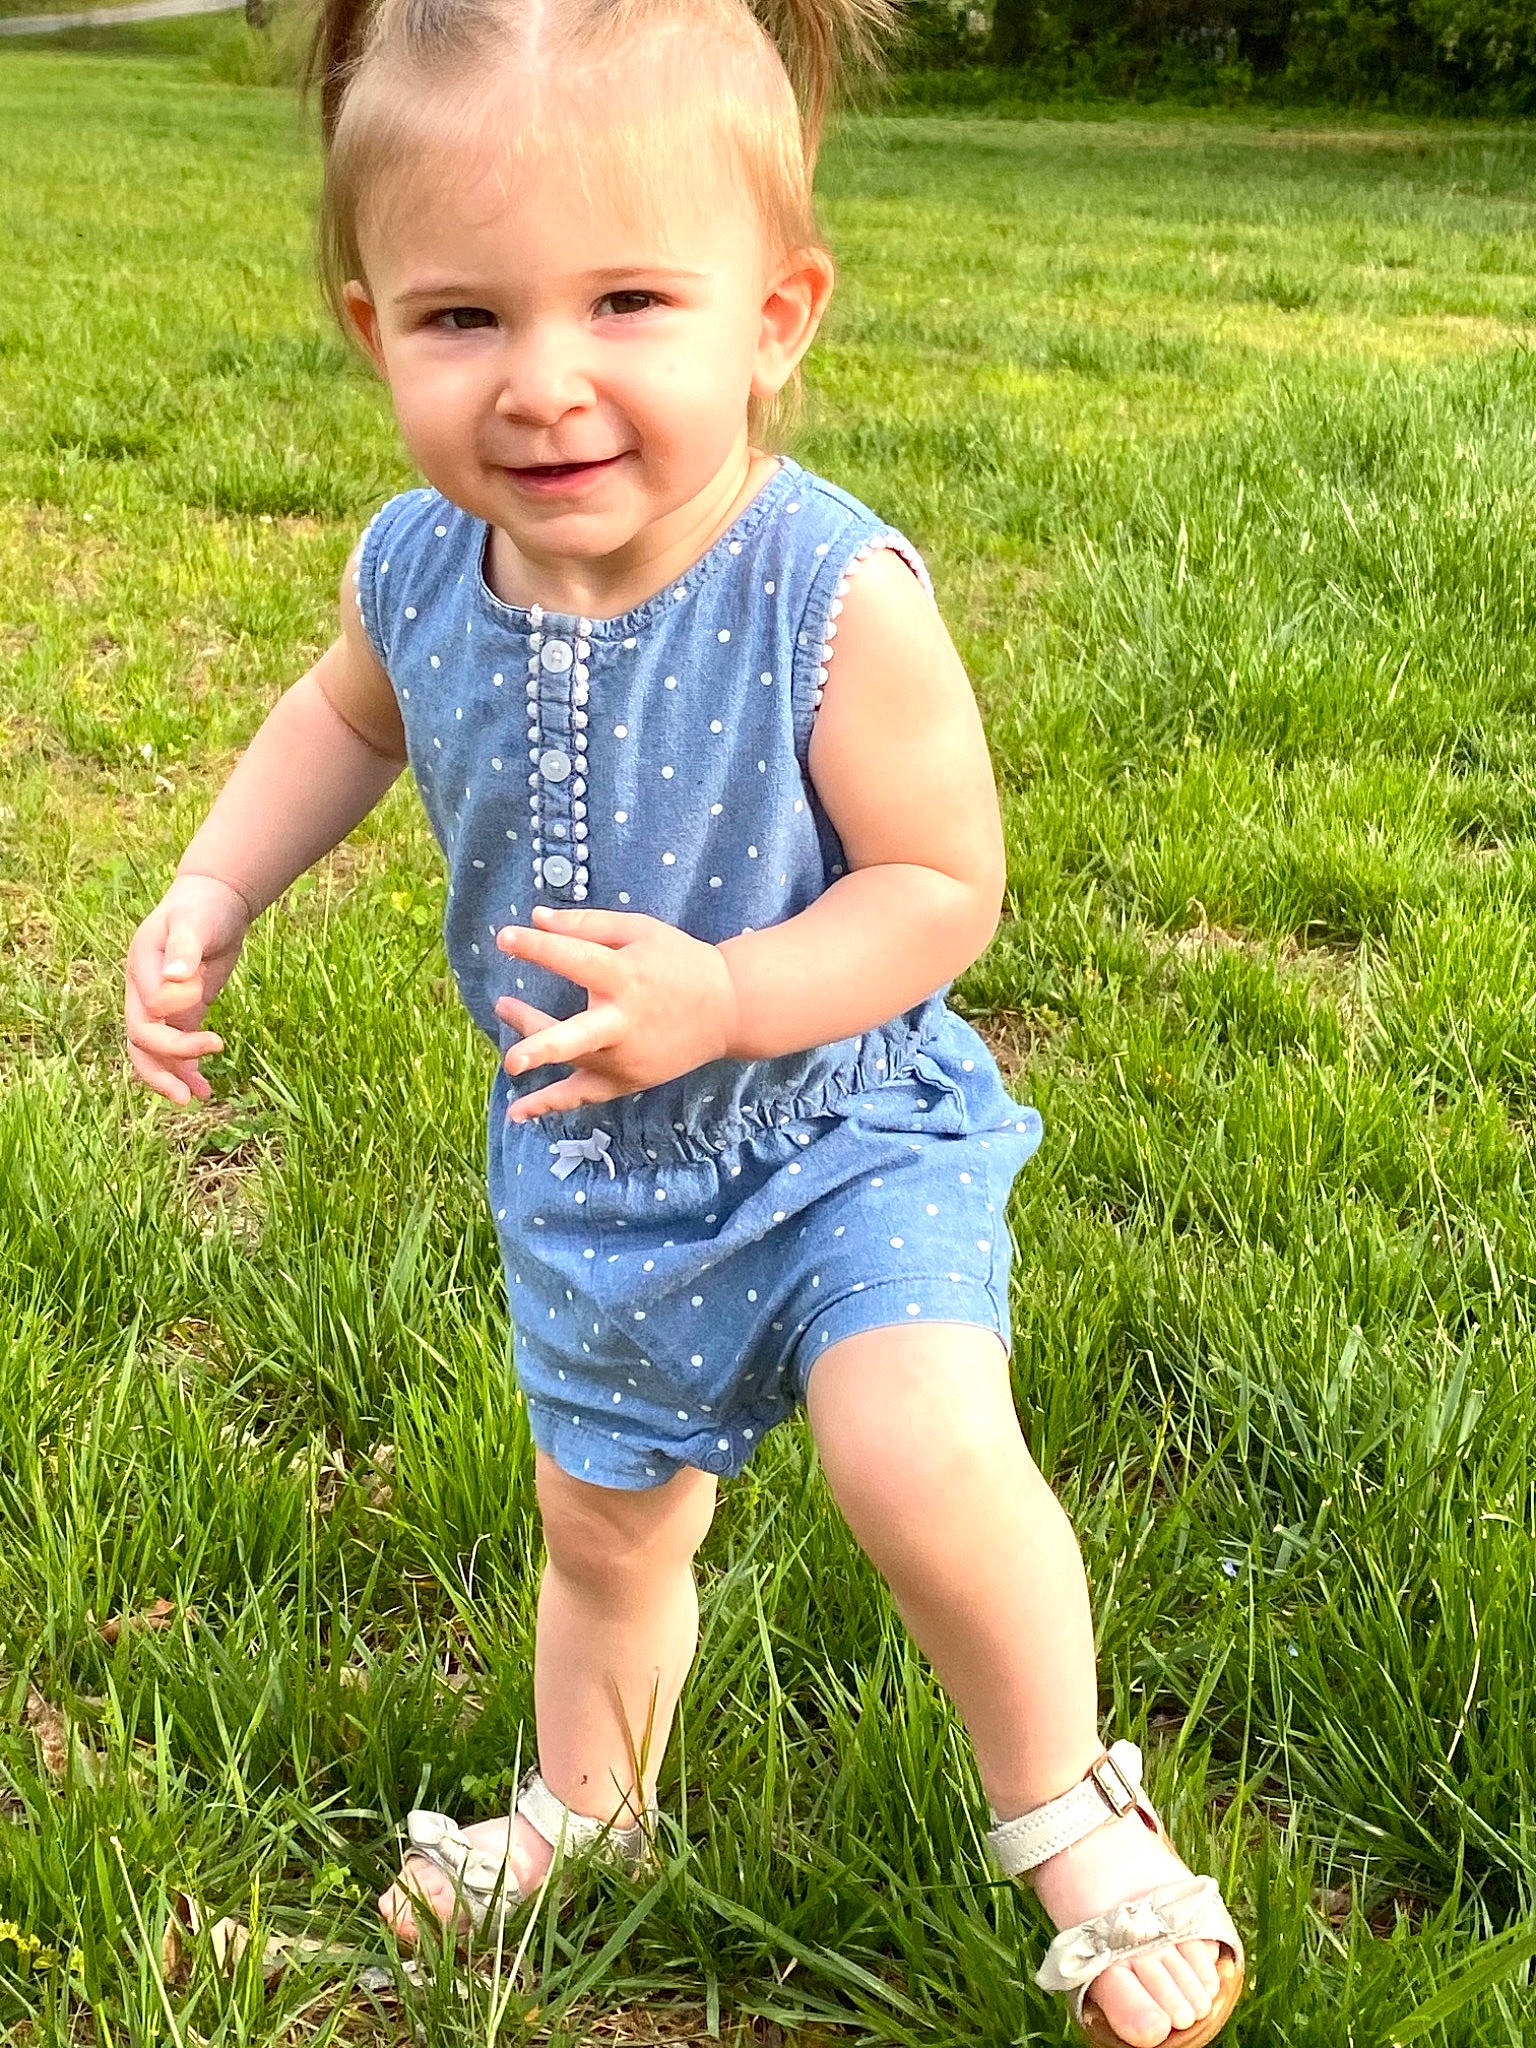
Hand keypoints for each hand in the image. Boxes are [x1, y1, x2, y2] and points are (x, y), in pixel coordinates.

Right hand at [124, 874, 252, 1104]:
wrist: (215, 902)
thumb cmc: (202, 908)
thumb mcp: (194, 922)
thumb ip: (186, 948)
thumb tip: (177, 978)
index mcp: (141, 969)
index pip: (148, 1009)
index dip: (175, 1013)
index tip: (202, 995)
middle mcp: (144, 991)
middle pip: (141, 1039)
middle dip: (162, 1067)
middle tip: (188, 1094)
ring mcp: (161, 1005)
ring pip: (152, 1051)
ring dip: (170, 1076)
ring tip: (194, 1098)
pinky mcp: (183, 1013)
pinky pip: (176, 1049)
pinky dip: (187, 1069)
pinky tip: (204, 1088)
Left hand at [494, 905, 737, 1119]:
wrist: (728, 1009)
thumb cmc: (680, 961)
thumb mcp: (639, 930)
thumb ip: (588, 924)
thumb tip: (537, 918)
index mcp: (627, 977)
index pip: (576, 960)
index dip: (540, 948)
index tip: (504, 938)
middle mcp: (623, 1022)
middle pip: (577, 1037)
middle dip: (542, 1045)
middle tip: (511, 1050)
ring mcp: (625, 1058)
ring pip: (570, 1060)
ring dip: (532, 1048)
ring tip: (506, 1018)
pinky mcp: (626, 1080)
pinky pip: (582, 1096)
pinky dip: (549, 1104)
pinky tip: (515, 1112)